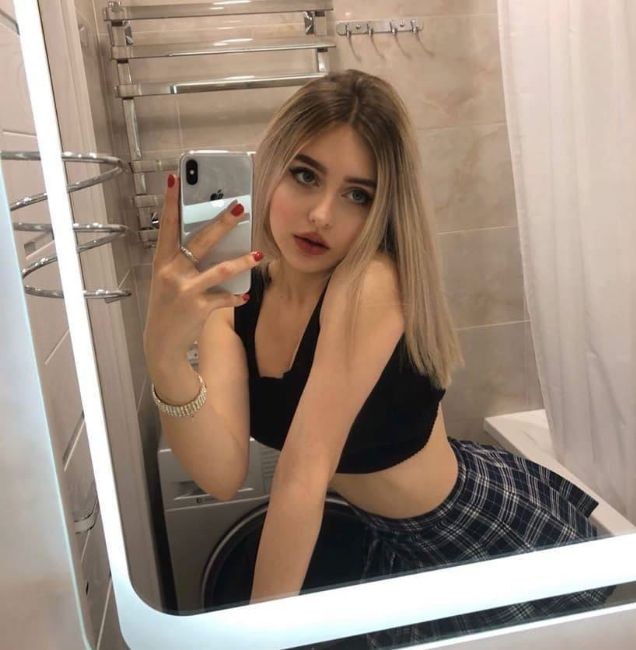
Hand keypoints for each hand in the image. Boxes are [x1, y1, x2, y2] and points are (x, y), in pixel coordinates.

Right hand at [143, 173, 259, 366]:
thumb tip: (215, 239)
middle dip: (222, 223)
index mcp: (162, 261)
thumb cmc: (168, 305)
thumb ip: (185, 260)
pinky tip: (244, 295)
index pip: (167, 225)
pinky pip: (225, 297)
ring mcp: (186, 290)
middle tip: (241, 207)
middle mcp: (172, 272)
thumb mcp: (169, 279)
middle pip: (201, 241)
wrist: (161, 342)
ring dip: (243, 261)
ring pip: (221, 270)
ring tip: (259, 254)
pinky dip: (236, 296)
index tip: (175, 178)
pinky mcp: (199, 307)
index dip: (171, 201)